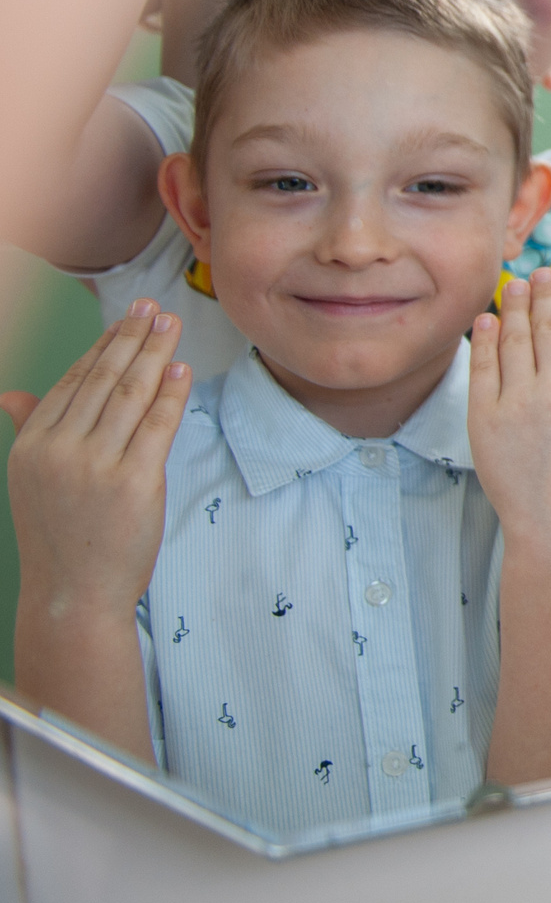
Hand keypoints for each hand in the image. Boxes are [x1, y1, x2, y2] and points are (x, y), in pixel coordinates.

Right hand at [4, 301, 191, 623]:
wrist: (72, 594)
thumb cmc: (60, 536)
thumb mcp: (30, 480)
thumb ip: (28, 430)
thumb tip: (9, 395)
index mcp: (31, 445)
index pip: (72, 383)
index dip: (102, 347)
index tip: (126, 319)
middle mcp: (58, 450)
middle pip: (102, 380)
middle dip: (131, 338)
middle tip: (153, 308)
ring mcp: (94, 465)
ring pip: (130, 395)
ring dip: (154, 354)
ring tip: (171, 326)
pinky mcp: (132, 482)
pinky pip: (156, 426)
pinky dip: (171, 394)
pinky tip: (181, 369)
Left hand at [468, 270, 550, 555]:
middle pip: (548, 326)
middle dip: (544, 294)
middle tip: (541, 273)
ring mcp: (519, 401)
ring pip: (515, 339)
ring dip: (515, 307)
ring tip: (515, 287)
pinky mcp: (486, 417)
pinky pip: (483, 367)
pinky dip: (484, 339)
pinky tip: (488, 321)